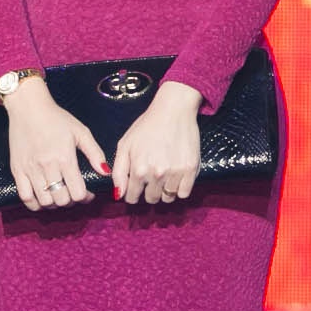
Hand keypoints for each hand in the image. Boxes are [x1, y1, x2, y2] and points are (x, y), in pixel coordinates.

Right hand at [3, 79, 107, 212]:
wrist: (28, 107)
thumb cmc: (56, 118)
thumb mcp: (80, 131)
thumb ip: (95, 153)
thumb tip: (106, 172)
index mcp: (65, 158)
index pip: (78, 192)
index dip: (85, 197)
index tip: (87, 193)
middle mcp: (47, 166)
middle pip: (62, 200)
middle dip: (71, 201)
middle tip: (72, 193)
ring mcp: (30, 169)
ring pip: (44, 201)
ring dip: (54, 204)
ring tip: (58, 195)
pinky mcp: (17, 170)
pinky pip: (25, 197)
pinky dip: (35, 204)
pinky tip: (42, 198)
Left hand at [111, 82, 203, 203]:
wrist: (173, 110)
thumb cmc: (147, 126)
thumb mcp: (125, 145)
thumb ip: (119, 172)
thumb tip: (118, 195)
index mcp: (139, 169)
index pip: (132, 197)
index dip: (132, 193)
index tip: (136, 187)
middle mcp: (157, 174)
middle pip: (151, 199)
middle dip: (148, 192)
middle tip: (151, 178)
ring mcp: (175, 173)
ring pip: (168, 198)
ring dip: (165, 191)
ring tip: (164, 176)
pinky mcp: (191, 169)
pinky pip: (184, 193)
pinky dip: (180, 189)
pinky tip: (175, 176)